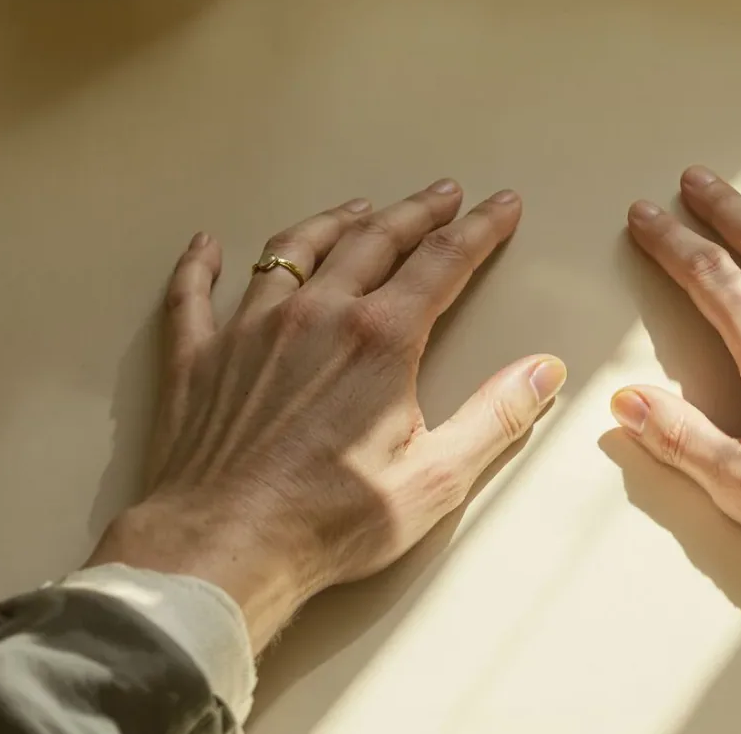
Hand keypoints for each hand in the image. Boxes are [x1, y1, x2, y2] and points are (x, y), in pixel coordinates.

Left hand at [87, 180, 566, 649]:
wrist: (221, 547)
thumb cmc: (332, 521)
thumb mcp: (436, 479)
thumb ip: (494, 417)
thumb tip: (544, 369)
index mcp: (380, 337)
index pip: (443, 262)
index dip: (480, 229)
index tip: (504, 204)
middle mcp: (316, 312)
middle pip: (374, 240)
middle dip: (417, 212)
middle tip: (444, 194)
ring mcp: (249, 328)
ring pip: (294, 251)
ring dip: (333, 223)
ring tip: (359, 208)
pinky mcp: (197, 356)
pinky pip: (195, 292)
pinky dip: (201, 263)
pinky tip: (207, 245)